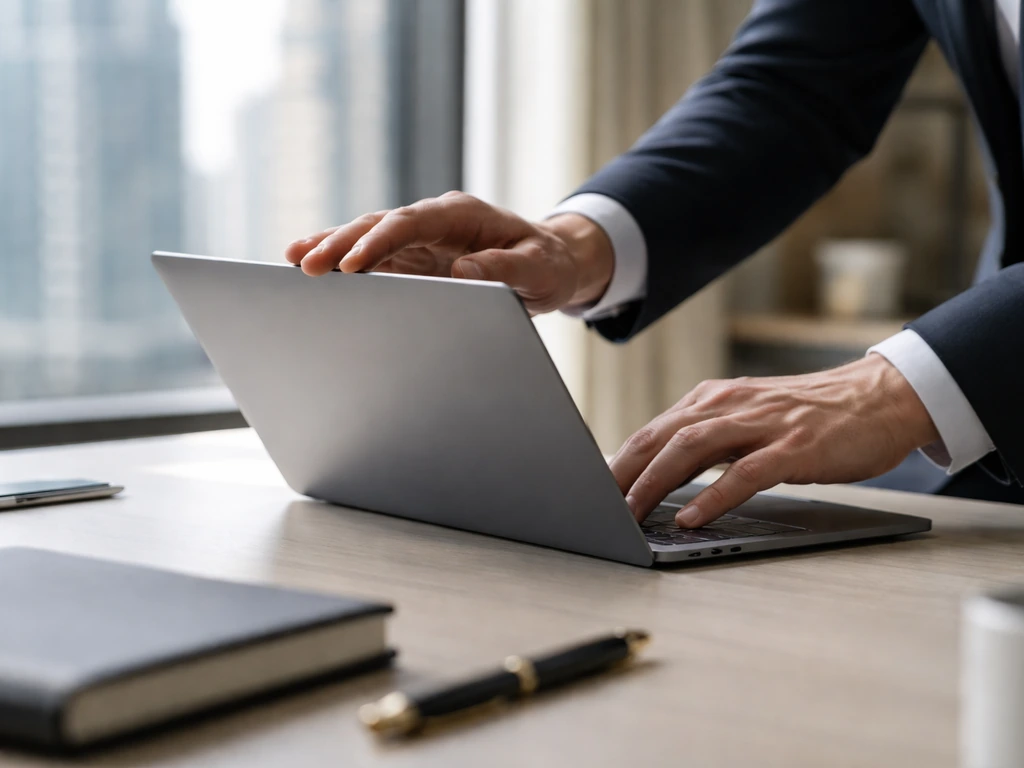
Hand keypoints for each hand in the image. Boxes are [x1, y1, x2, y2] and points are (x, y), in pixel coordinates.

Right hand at [283, 191, 613, 314]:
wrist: (551, 262)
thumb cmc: (547, 265)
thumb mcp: (539, 270)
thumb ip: (505, 268)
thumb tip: (463, 269)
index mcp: (462, 215)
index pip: (411, 222)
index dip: (380, 241)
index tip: (354, 264)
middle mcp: (434, 221)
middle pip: (379, 225)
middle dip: (341, 242)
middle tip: (305, 264)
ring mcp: (420, 238)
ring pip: (367, 237)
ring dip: (332, 249)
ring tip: (293, 262)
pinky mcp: (413, 258)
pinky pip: (372, 257)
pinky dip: (343, 262)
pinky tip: (311, 269)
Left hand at [610, 354, 939, 527]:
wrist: (879, 397)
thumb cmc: (810, 415)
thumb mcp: (749, 417)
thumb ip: (708, 438)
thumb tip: (659, 472)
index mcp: (714, 399)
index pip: (653, 430)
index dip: (618, 461)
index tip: (591, 490)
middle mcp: (730, 404)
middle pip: (661, 436)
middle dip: (623, 473)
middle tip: (596, 505)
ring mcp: (762, 424)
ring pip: (692, 449)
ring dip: (655, 483)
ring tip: (631, 514)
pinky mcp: (794, 447)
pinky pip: (745, 472)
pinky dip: (713, 496)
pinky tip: (692, 517)